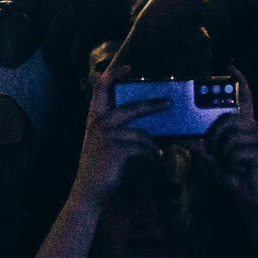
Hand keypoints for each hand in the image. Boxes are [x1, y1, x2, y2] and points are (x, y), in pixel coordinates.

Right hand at [74, 66, 164, 207]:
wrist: (89, 190)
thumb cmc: (100, 166)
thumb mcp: (103, 142)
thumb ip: (117, 128)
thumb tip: (146, 120)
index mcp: (94, 118)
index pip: (100, 88)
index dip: (114, 74)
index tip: (129, 67)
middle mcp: (98, 123)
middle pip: (131, 107)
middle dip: (152, 105)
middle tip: (169, 102)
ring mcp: (106, 136)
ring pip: (141, 134)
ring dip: (153, 146)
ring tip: (159, 155)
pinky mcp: (116, 149)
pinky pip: (142, 148)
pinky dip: (151, 156)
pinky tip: (154, 163)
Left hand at [202, 67, 257, 218]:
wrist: (249, 197)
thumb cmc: (232, 174)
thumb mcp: (209, 158)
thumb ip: (196, 144)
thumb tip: (176, 135)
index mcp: (243, 125)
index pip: (244, 98)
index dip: (240, 81)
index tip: (231, 66)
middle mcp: (254, 126)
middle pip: (227, 119)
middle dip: (215, 137)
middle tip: (216, 152)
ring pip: (229, 135)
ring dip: (223, 153)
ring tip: (231, 162)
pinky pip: (235, 150)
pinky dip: (231, 162)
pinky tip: (241, 168)